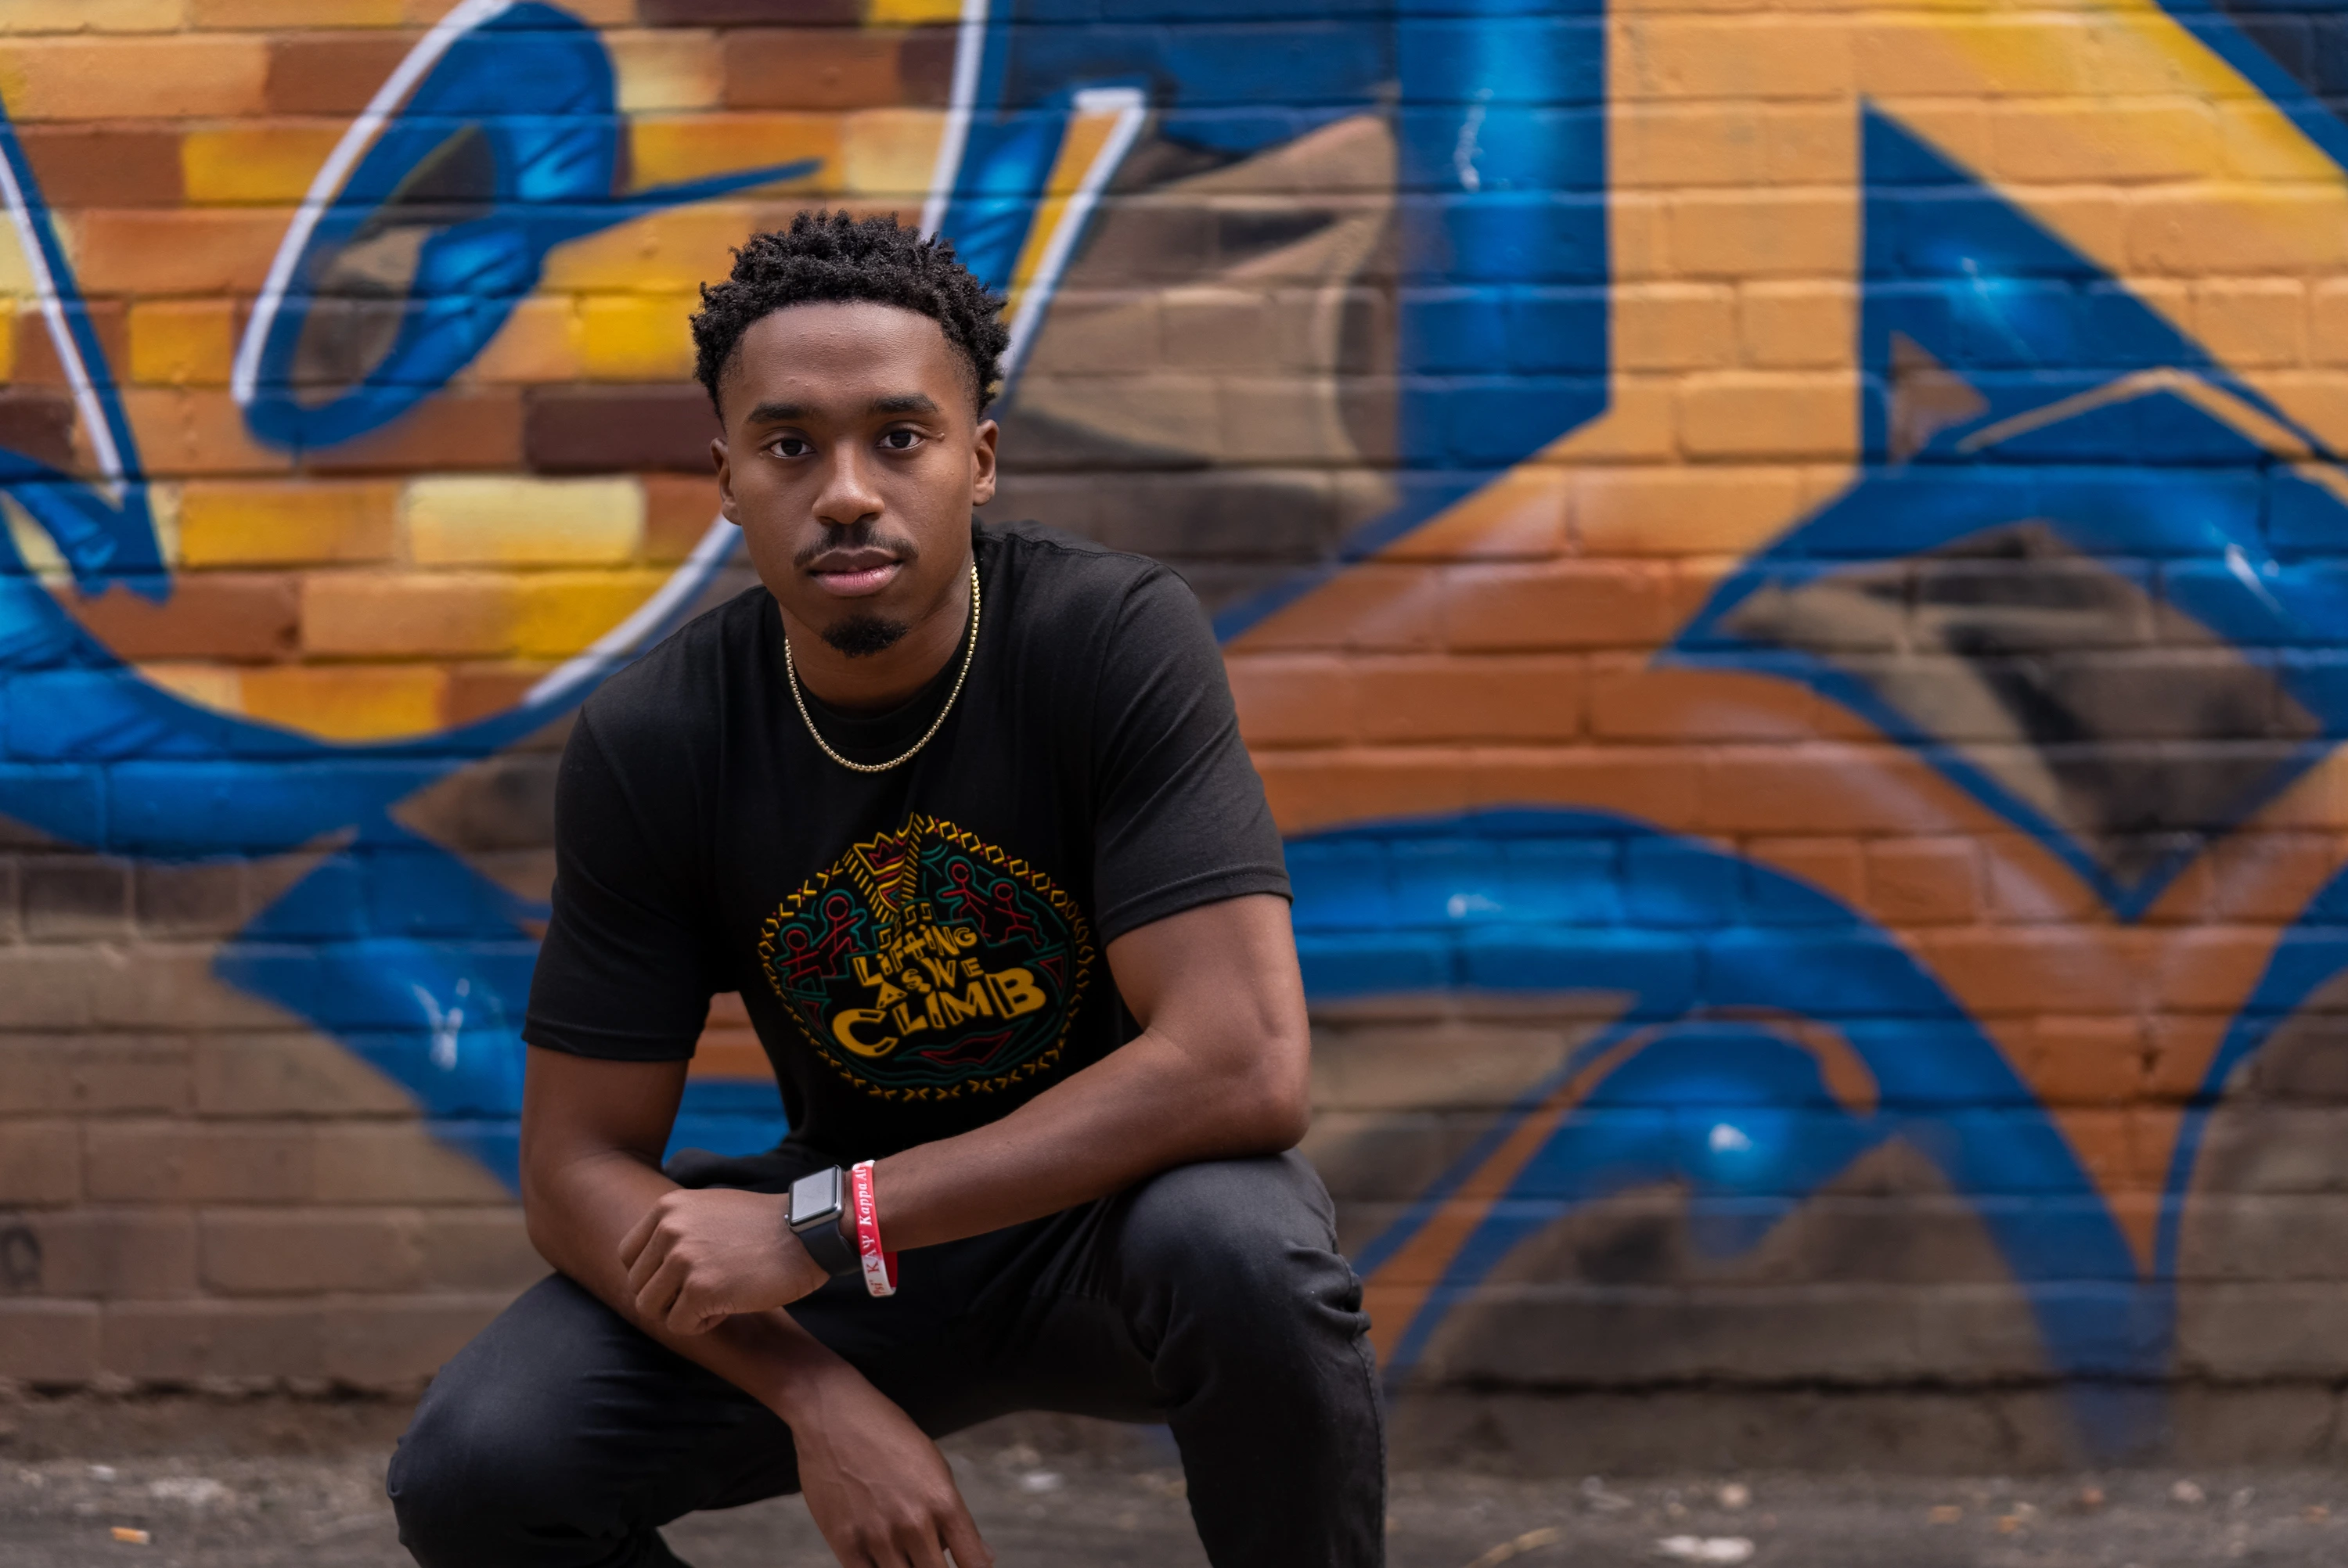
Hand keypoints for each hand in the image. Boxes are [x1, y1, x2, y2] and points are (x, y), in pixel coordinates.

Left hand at [617, 1187, 830, 1332]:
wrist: (808, 1232)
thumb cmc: (765, 1226)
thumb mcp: (709, 1210)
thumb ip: (677, 1229)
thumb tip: (650, 1264)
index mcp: (667, 1208)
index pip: (627, 1256)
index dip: (652, 1276)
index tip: (681, 1280)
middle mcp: (669, 1230)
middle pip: (637, 1286)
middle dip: (668, 1298)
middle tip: (705, 1292)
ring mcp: (683, 1259)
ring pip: (651, 1309)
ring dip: (682, 1312)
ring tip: (716, 1300)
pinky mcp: (701, 1289)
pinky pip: (679, 1326)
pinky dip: (702, 1326)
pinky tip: (728, 1308)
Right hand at [781, 1362, 993, 1567]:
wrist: (833, 1414)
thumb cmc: (888, 1435)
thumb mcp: (934, 1465)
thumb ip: (956, 1516)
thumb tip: (985, 1556)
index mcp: (943, 1502)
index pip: (973, 1562)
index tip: (967, 1566)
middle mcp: (914, 1523)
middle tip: (928, 1556)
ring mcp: (878, 1535)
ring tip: (903, 1549)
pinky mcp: (844, 1542)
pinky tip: (880, 1555)